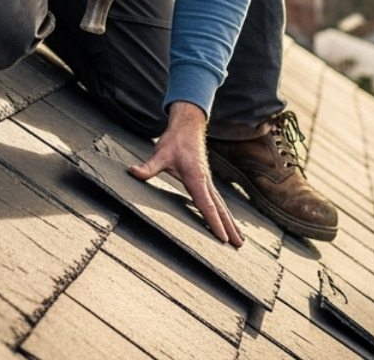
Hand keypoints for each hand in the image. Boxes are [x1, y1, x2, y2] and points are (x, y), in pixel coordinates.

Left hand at [128, 101, 243, 247]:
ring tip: (241, 240)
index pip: (207, 205)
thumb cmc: (174, 141)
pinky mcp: (206, 181)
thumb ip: (148, 167)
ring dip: (231, 223)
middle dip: (230, 228)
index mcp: (196, 178)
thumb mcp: (160, 153)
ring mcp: (208, 182)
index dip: (214, 222)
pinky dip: (225, 214)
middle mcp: (206, 182)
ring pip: (222, 206)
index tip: (224, 238)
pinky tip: (228, 223)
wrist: (188, 127)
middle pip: (220, 209)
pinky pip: (218, 201)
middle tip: (240, 246)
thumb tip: (132, 172)